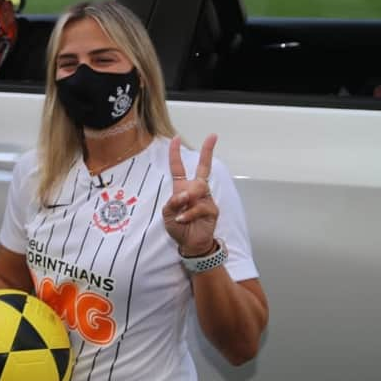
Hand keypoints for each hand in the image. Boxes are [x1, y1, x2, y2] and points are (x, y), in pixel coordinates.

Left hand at [162, 134, 218, 256]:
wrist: (190, 244)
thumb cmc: (178, 227)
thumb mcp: (167, 214)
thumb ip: (172, 202)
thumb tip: (185, 194)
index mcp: (182, 188)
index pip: (178, 168)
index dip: (175, 154)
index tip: (176, 138)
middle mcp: (195, 190)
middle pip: (203, 168)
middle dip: (207, 151)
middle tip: (213, 136)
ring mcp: (206, 198)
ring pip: (197, 188)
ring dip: (186, 199)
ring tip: (180, 213)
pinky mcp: (212, 209)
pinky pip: (199, 207)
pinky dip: (188, 214)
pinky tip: (183, 220)